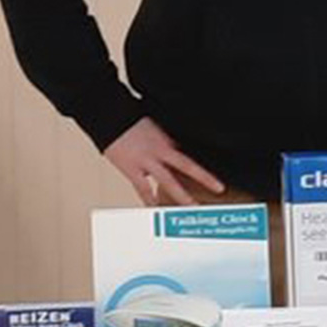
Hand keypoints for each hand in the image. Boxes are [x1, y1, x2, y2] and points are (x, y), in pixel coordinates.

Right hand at [103, 117, 224, 205]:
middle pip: (187, 166)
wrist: (108, 116)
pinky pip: (143, 189)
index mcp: (166, 139)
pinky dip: (150, 201)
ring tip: (193, 207)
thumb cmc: (128, 119)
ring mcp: (146, 161)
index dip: (203, 162)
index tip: (216, 172)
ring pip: (168, 181)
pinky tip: (156, 210)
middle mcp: (159, 150)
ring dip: (181, 195)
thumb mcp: (153, 125)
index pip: (189, 153)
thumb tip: (173, 148)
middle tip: (219, 188)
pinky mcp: (132, 169)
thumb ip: (164, 139)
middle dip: (204, 177)